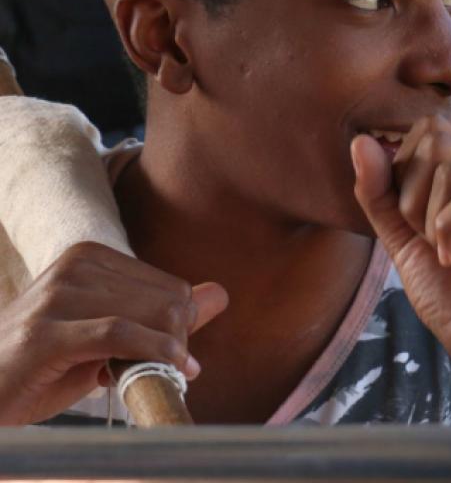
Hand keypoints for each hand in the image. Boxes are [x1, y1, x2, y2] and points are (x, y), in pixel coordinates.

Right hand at [0, 243, 227, 424]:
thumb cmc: (43, 367)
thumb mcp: (110, 336)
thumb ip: (162, 315)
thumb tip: (220, 294)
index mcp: (91, 258)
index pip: (172, 288)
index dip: (180, 329)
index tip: (174, 358)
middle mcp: (76, 266)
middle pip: (167, 300)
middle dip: (175, 342)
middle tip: (163, 373)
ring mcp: (58, 296)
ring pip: (149, 315)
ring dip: (162, 354)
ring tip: (148, 378)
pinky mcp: (47, 332)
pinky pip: (120, 334)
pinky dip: (152, 353)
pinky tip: (164, 370)